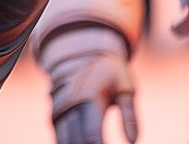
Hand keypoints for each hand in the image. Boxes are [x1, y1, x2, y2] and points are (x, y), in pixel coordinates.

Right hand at [38, 26, 137, 143]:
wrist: (80, 54)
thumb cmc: (109, 73)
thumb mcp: (125, 88)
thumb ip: (130, 116)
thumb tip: (133, 142)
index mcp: (89, 98)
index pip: (92, 135)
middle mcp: (70, 105)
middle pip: (78, 141)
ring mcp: (59, 111)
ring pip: (65, 141)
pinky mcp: (55, 116)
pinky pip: (60, 138)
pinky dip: (70, 143)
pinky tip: (84, 143)